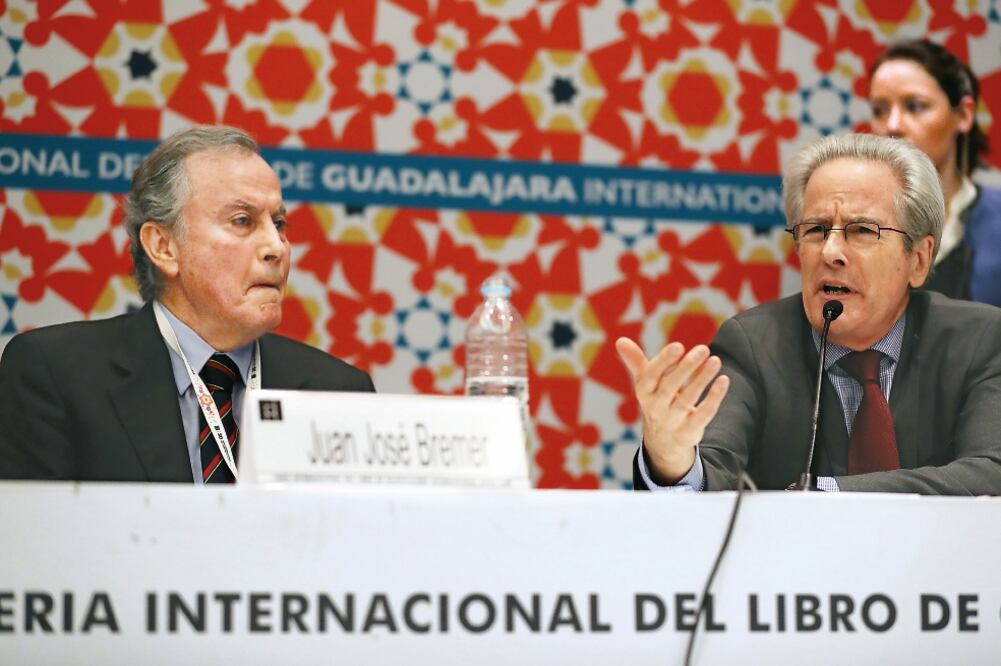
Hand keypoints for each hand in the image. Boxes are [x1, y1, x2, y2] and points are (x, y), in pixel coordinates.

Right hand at [615, 337, 729, 484]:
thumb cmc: (657, 401)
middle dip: (687, 367)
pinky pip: (703, 414)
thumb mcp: (645, 383)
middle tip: (703, 349)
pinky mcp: (689, 431)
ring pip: (688, 399)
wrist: (663, 442)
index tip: (678, 346)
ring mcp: (672, 421)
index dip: (664, 361)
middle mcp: (655, 408)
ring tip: (715, 360)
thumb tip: (620, 340)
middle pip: (670, 386)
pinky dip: (714, 397)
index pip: (650, 376)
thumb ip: (636, 361)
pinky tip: (723, 380)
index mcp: (644, 392)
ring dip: (702, 379)